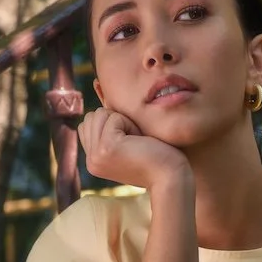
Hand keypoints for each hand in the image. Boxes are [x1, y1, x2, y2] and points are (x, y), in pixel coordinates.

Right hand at [77, 107, 191, 191]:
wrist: (172, 177)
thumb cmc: (157, 156)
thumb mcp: (128, 138)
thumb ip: (111, 121)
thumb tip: (97, 84)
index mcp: (94, 160)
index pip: (89, 123)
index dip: (114, 124)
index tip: (132, 143)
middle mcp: (91, 161)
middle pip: (93, 116)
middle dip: (117, 121)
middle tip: (137, 143)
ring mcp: (96, 157)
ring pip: (100, 114)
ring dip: (124, 122)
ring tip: (138, 142)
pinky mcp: (106, 149)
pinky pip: (113, 117)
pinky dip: (131, 124)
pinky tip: (141, 143)